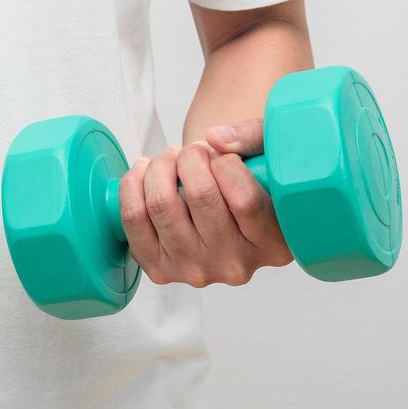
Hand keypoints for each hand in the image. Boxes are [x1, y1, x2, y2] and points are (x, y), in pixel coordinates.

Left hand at [116, 118, 291, 286]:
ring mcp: (196, 271)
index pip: (245, 200)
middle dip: (190, 157)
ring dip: (160, 166)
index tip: (221, 154)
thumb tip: (216, 139)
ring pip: (162, 204)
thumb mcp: (268, 153)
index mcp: (274, 245)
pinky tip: (146, 171)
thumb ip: (253, 137)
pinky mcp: (160, 269)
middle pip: (201, 196)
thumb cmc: (248, 180)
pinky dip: (133, 184)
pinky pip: (133, 218)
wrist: (219, 211)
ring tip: (171, 158)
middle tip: (193, 151)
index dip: (225, 163)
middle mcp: (236, 265)